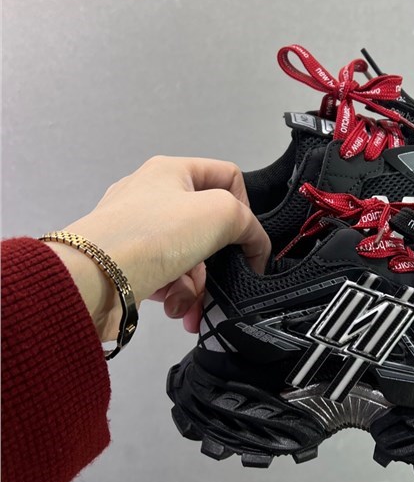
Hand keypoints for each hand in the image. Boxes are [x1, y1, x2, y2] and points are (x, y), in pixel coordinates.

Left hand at [46, 156, 270, 341]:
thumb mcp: (219, 213)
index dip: (245, 207)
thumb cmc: (150, 236)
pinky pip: (167, 278)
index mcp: (171, 171)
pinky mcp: (128, 263)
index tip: (245, 238)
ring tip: (191, 305)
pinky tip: (176, 309)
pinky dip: (177, 296)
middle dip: (219, 261)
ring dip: (198, 286)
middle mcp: (152, 196)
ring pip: (190, 258)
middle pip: (208, 227)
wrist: (93, 280)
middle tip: (223, 279)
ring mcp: (138, 230)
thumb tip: (253, 245)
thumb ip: (247, 223)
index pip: (227, 177)